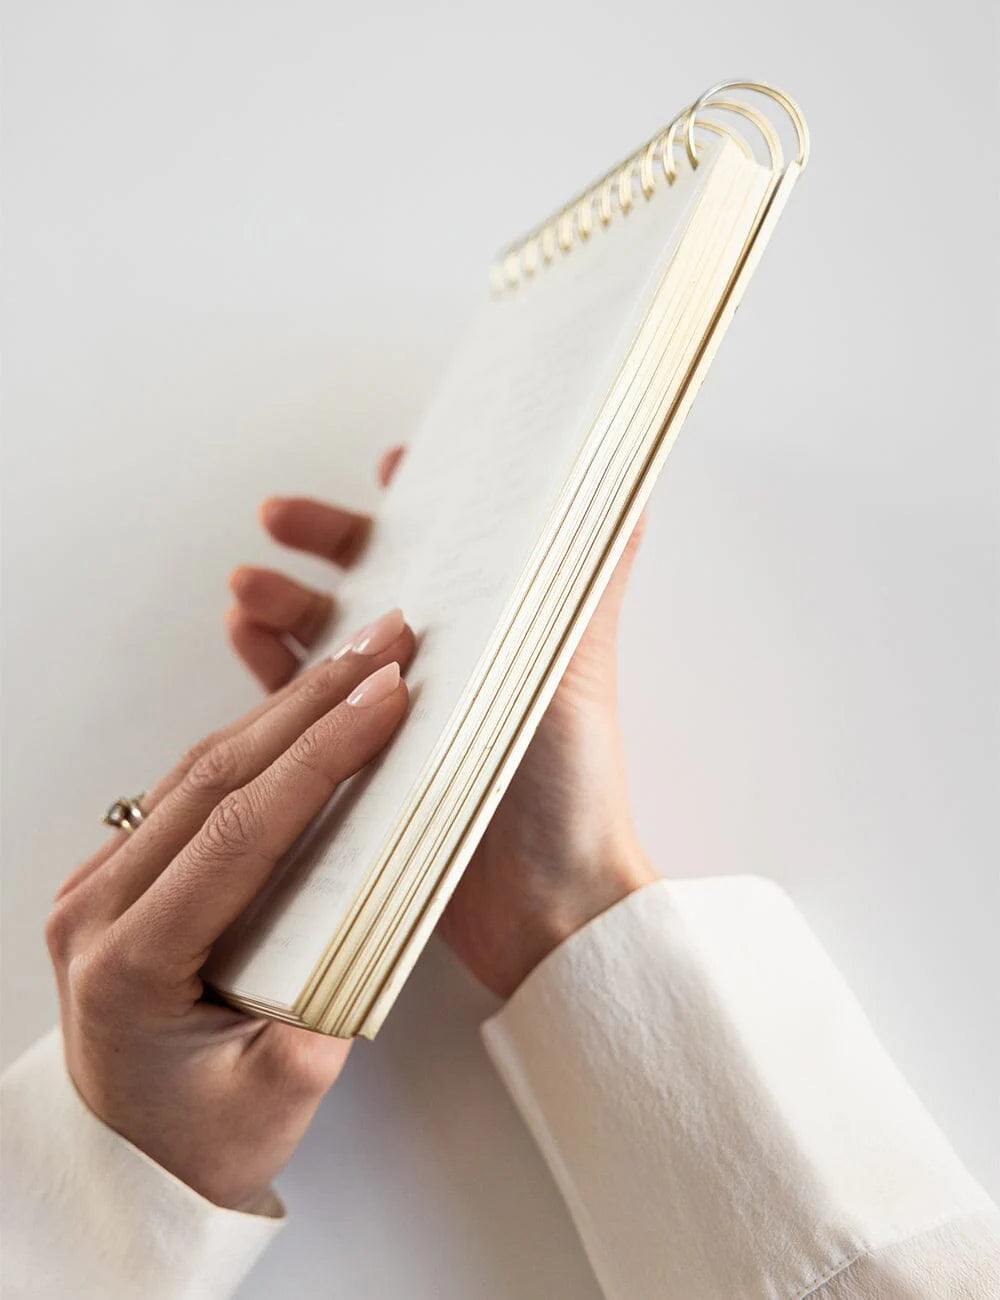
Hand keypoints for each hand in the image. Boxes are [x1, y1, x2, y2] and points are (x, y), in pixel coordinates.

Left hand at [46, 615, 412, 1209]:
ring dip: (285, 707)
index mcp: (128, 963)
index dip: (322, 755)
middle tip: (384, 644)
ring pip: (201, 768)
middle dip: (311, 700)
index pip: (240, 830)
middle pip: (216, 775)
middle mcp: (96, 910)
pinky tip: (303, 708)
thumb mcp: (278, 1100)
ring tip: (356, 658)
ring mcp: (98, 885)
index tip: (384, 697)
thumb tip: (383, 908)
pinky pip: (190, 787)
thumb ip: (328, 1011)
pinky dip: (256, 739)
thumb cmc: (203, 1137)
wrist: (136, 1158)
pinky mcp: (118, 874)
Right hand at [228, 449, 656, 999]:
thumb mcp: (578, 657)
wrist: (544, 903)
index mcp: (499, 629)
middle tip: (277, 516)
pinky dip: (269, 667)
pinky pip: (303, 706)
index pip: (456, 547)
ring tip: (248, 588)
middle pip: (376, 582)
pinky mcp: (362, 766)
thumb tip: (627, 485)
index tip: (390, 465)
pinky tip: (245, 639)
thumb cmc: (570, 779)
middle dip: (326, 540)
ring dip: (284, 601)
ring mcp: (402, 716)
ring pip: (327, 638)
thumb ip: (593, 573)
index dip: (421, 502)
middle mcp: (450, 666)